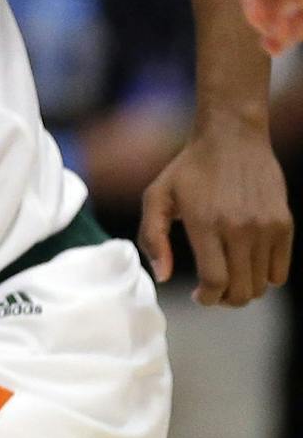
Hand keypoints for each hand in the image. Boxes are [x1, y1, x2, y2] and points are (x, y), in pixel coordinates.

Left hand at [138, 121, 292, 306]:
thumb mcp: (156, 196)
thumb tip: (162, 276)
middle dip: (224, 300)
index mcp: (205, 223)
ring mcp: (265, 227)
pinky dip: (265, 278)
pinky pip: (281, 272)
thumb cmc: (189, 169)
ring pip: (261, 284)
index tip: (199, 297)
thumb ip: (153, 237)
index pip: (215, 280)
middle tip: (213, 291)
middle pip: (241, 289)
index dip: (207, 298)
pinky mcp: (284, 224)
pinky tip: (248, 266)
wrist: (232, 138)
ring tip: (229, 278)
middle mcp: (239, 228)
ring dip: (244, 290)